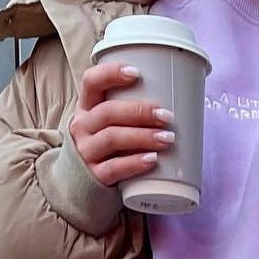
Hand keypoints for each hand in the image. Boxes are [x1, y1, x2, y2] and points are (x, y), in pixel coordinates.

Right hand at [69, 62, 176, 188]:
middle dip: (139, 112)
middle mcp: (82, 126)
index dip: (111, 74)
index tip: (137, 74)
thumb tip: (176, 101)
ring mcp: (86, 151)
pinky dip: (135, 163)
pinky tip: (152, 159)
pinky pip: (114, 168)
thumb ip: (128, 112)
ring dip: (142, 136)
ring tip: (167, 139)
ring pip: (112, 138)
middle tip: (166, 116)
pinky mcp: (94, 176)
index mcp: (86, 107)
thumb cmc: (107, 149)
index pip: (91, 81)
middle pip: (108, 112)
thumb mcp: (108, 125)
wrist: (82, 185)